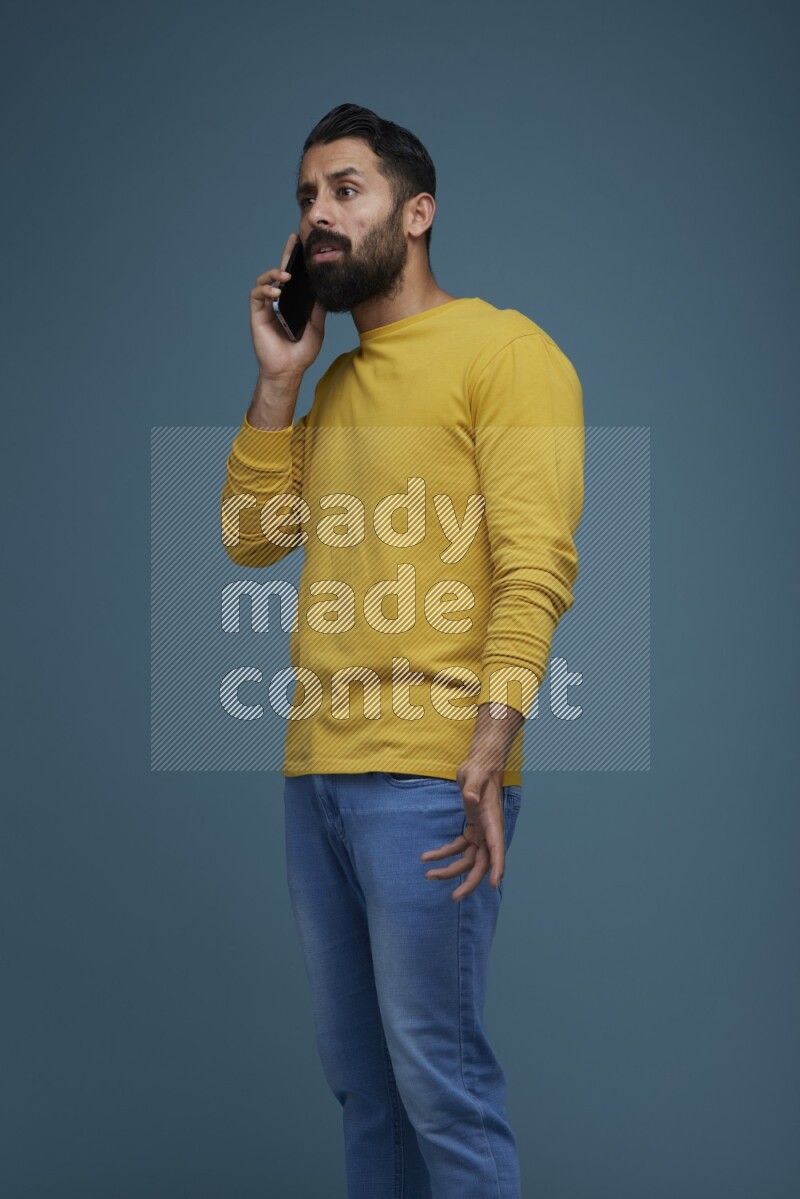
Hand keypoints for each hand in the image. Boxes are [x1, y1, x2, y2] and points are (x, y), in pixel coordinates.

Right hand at [250, 232, 326, 379]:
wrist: (288, 370)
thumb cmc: (301, 352)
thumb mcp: (317, 328)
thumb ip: (318, 309)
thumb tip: (325, 289)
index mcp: (292, 303)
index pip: (295, 278)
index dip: (297, 261)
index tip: (304, 244)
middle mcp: (278, 301)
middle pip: (280, 272)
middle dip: (286, 255)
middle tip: (294, 240)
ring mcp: (267, 307)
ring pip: (265, 280)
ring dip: (274, 274)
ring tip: (286, 277)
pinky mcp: (257, 314)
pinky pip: (257, 294)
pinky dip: (265, 289)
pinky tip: (276, 292)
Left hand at [419, 763, 505, 901]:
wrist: (479, 766)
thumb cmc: (479, 770)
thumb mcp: (475, 775)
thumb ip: (473, 787)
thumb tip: (471, 798)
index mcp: (493, 821)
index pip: (497, 848)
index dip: (497, 867)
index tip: (494, 884)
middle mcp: (489, 831)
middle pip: (482, 863)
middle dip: (469, 881)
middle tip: (454, 897)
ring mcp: (480, 833)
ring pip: (468, 860)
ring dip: (450, 869)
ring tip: (428, 875)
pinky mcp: (471, 830)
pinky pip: (458, 848)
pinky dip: (444, 854)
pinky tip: (427, 856)